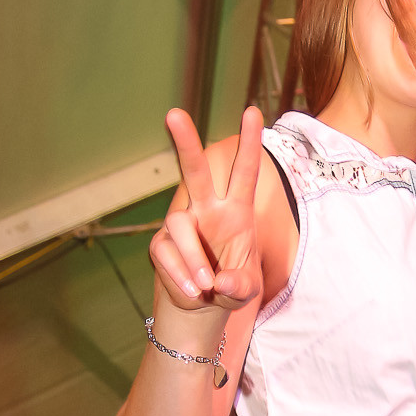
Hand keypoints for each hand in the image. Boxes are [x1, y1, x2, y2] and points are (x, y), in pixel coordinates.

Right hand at [149, 105, 265, 315]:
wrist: (204, 304)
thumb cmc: (232, 285)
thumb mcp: (247, 290)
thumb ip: (239, 286)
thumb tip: (219, 281)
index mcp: (236, 210)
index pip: (244, 172)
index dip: (249, 143)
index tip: (252, 111)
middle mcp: (207, 209)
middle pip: (195, 171)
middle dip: (185, 143)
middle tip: (174, 113)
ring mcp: (182, 224)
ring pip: (180, 225)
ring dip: (194, 259)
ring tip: (205, 287)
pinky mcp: (162, 245)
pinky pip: (167, 255)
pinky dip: (181, 276)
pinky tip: (192, 292)